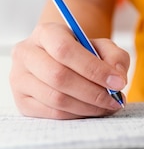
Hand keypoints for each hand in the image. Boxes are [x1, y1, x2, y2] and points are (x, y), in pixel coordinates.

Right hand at [10, 22, 129, 118]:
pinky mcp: (22, 101)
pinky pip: (52, 113)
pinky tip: (92, 110)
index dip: (94, 69)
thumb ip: (116, 58)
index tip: (118, 83)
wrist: (63, 62)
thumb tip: (118, 79)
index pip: (65, 50)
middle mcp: (26, 54)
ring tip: (108, 106)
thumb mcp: (103, 47)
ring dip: (88, 107)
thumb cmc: (84, 54)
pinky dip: (77, 115)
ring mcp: (20, 78)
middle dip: (93, 92)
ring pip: (56, 98)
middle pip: (59, 77)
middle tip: (115, 99)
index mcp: (46, 33)